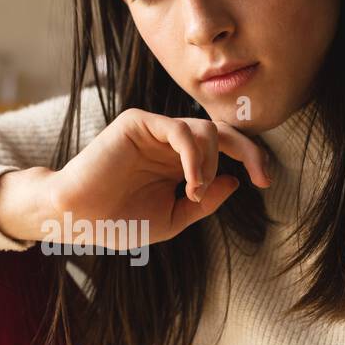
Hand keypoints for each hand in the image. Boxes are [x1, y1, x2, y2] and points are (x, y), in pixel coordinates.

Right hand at [0, 108, 270, 245]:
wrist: (79, 219)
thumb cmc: (119, 221)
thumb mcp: (173, 218)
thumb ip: (205, 201)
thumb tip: (236, 181)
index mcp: (179, 161)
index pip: (224, 147)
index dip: (250, 158)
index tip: (264, 182)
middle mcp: (169, 142)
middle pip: (223, 131)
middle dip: (249, 151)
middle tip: (261, 177)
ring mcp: (154, 130)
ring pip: (205, 129)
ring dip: (211, 163)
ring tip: (195, 191)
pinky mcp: (138, 122)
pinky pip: (180, 129)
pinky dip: (195, 156)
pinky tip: (191, 182)